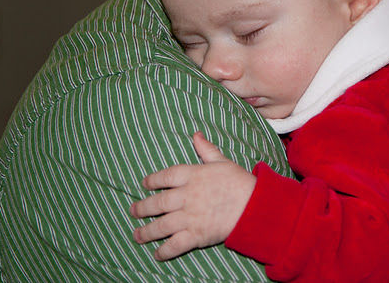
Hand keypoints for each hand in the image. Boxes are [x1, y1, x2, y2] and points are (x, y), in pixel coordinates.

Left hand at [130, 131, 256, 260]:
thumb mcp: (223, 161)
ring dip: (146, 232)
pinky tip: (157, 253)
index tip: (144, 184)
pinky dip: (164, 251)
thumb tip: (196, 134)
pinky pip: (175, 245)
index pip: (165, 176)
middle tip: (133, 211)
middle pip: (158, 202)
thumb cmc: (240, 182)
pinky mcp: (196, 235)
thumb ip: (206, 150)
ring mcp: (190, 217)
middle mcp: (187, 196)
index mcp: (193, 175)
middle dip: (142, 208)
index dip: (152, 180)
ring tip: (137, 235)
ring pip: (161, 225)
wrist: (255, 206)